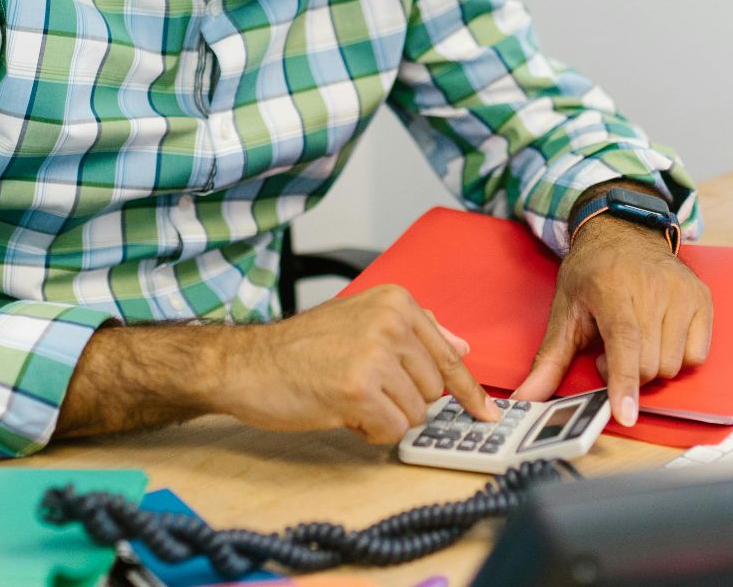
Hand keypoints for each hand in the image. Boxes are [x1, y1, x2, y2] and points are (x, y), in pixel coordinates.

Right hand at [214, 285, 499, 442]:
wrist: (246, 363)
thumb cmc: (299, 348)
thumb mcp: (359, 320)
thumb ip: (414, 331)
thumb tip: (461, 346)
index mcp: (396, 302)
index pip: (448, 355)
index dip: (469, 391)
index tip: (486, 414)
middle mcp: (391, 321)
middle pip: (433, 390)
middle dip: (402, 401)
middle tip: (362, 389)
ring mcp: (375, 354)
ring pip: (415, 413)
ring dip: (384, 416)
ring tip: (347, 397)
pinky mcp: (359, 389)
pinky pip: (391, 429)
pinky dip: (369, 431)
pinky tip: (341, 411)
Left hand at [510, 217, 712, 425]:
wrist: (624, 232)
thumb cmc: (591, 273)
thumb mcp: (565, 311)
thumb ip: (549, 360)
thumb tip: (527, 397)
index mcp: (612, 288)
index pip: (624, 342)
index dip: (623, 381)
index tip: (625, 414)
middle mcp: (653, 288)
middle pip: (648, 364)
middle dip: (627, 373)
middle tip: (609, 350)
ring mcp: (682, 292)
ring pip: (673, 365)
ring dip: (651, 366)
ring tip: (634, 340)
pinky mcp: (701, 298)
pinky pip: (696, 355)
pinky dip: (677, 357)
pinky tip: (659, 336)